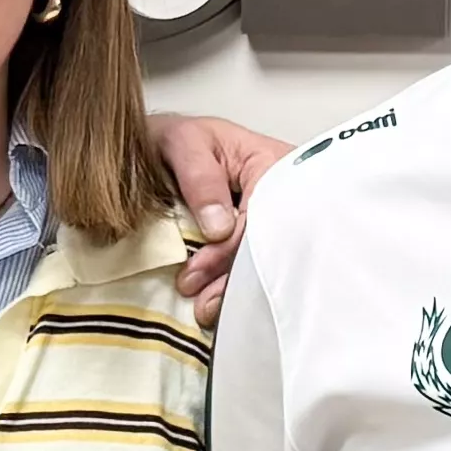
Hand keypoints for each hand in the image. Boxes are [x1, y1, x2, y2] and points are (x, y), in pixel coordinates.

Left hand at [152, 113, 294, 326]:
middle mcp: (284, 194)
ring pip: (264, 261)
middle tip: (203, 304)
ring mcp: (275, 219)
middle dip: (235, 279)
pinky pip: (255, 265)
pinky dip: (233, 286)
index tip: (198, 271)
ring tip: (204, 309)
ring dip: (232, 289)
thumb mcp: (183, 144)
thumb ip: (200, 179)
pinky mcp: (260, 238)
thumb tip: (219, 228)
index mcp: (275, 164)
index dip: (231, 249)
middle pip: (270, 245)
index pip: (264, 215)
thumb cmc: (181, 140)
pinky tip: (215, 304)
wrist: (166, 146)